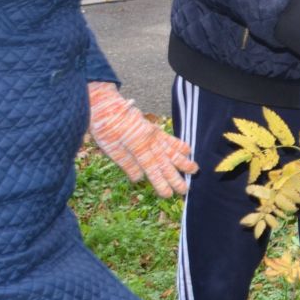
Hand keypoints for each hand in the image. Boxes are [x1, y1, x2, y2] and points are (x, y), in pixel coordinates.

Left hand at [88, 82, 196, 196]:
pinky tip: (187, 151)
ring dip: (183, 161)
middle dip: (176, 177)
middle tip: (185, 190)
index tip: (168, 195)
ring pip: (172, 150)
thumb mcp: (110, 148)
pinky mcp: (153, 128)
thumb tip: (139, 179)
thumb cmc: (104, 127)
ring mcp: (153, 134)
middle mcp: (149, 141)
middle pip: (166, 162)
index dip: (161, 183)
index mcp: (137, 148)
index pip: (152, 169)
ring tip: (194, 170)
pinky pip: (169, 138)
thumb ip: (126, 163)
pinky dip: (179, 144)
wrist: (106, 105)